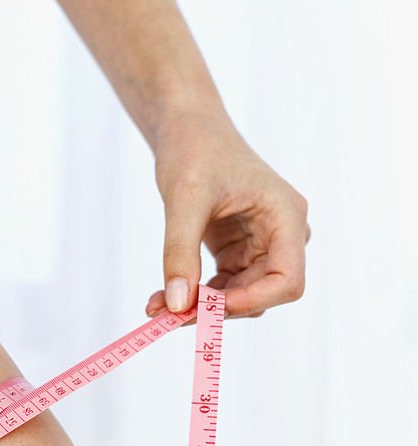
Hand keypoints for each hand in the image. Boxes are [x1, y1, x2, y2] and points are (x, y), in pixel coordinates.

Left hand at [145, 112, 310, 319]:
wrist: (188, 130)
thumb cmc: (195, 150)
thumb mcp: (183, 200)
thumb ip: (180, 253)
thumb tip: (177, 305)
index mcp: (286, 216)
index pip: (287, 280)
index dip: (251, 302)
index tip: (205, 309)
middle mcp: (281, 235)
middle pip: (261, 295)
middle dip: (215, 309)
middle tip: (167, 315)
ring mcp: (261, 246)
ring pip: (239, 297)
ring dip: (200, 308)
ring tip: (157, 308)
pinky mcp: (238, 253)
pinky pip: (221, 289)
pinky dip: (194, 297)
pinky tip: (163, 298)